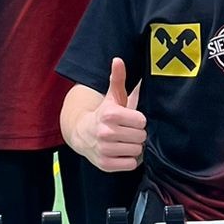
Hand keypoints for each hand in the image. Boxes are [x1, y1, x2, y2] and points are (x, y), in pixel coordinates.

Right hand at [91, 56, 145, 171]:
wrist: (82, 135)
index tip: (130, 119)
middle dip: (137, 134)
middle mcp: (105, 132)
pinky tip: (120, 152)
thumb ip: (117, 78)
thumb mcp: (112, 96)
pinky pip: (130, 164)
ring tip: (124, 141)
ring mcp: (104, 150)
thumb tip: (118, 59)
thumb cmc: (104, 114)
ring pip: (137, 151)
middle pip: (141, 136)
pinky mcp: (105, 164)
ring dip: (133, 147)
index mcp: (110, 114)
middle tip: (127, 131)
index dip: (138, 120)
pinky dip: (128, 160)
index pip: (142, 121)